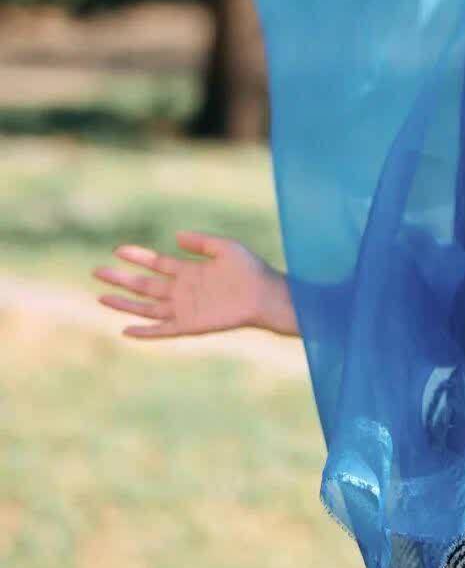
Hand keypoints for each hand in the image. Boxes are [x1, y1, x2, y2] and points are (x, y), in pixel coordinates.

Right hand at [91, 231, 273, 338]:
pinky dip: (144, 331)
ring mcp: (184, 309)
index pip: (156, 263)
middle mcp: (182, 291)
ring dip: (124, 304)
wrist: (265, 295)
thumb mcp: (224, 247)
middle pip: (144, 285)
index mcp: (189, 271)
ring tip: (101, 297)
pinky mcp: (190, 325)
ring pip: (146, 308)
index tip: (118, 250)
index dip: (137, 256)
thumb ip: (200, 242)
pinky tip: (126, 329)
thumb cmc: (250, 270)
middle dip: (121, 278)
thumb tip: (175, 236)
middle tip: (97, 271)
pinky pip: (162, 330)